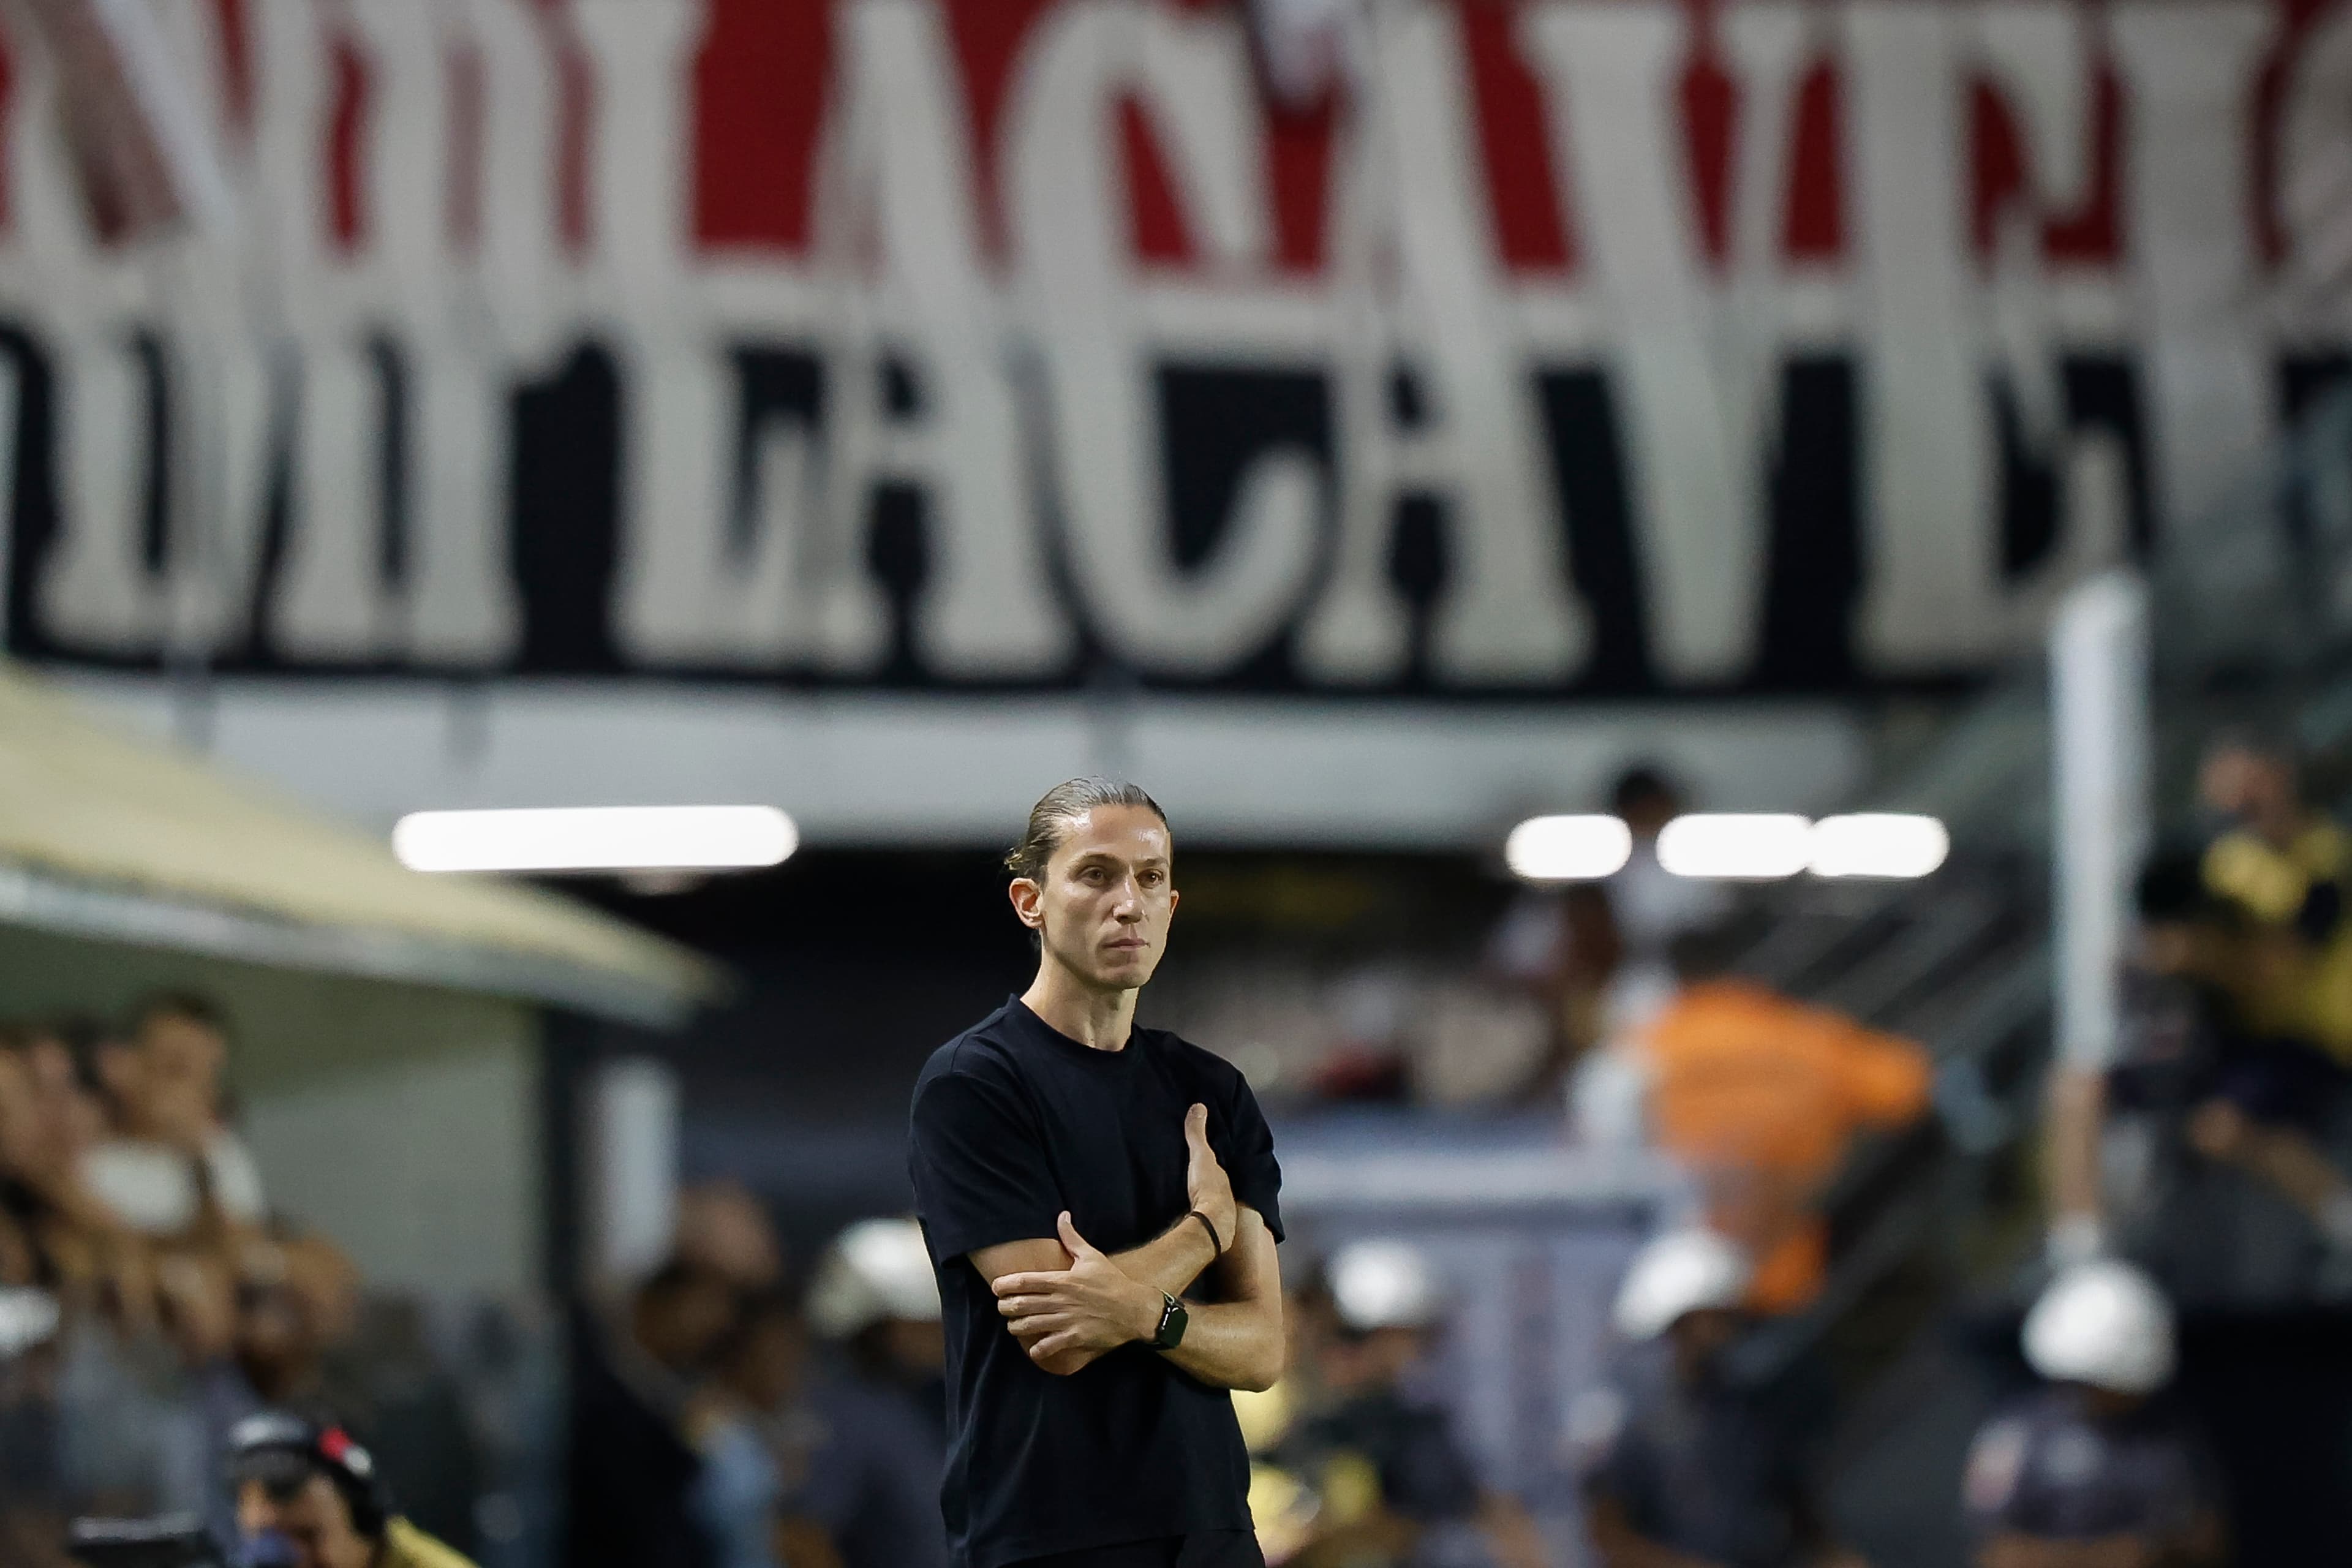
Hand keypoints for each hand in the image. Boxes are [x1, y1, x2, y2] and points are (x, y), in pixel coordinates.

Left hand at [993, 1213, 1162, 1374]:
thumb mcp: (1092, 1256)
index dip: (1004, 1285)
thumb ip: (1072, 1238)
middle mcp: (1061, 1300)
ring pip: (1029, 1326)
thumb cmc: (1112, 1282)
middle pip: (1021, 1305)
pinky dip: (1037, 1349)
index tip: (996, 1287)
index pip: (1024, 1281)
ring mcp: (1067, 1320)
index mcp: (1062, 1280)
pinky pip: (1049, 1346)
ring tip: (1013, 1326)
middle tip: (1002, 1308)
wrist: (1135, 1308)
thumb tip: (1062, 1215)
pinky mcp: (1075, 1337)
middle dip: (1005, 1308)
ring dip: (1016, 1327)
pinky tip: (1034, 1349)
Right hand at [1184, 1103, 1236, 1254]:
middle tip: (1191, 1172)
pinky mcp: (1203, 1224)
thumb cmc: (1209, 1188)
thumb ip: (1197, 1134)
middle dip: (1203, 1177)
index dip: (1209, 1158)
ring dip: (1198, 1194)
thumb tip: (1199, 1107)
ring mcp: (1214, 1210)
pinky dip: (1191, 1208)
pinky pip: (1196, 1212)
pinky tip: (1183, 1210)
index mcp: (1221, 1176)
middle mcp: (1222, 1192)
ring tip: (1185, 1191)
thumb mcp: (1201, 1156)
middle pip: (1212, 1181)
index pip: (1215, 1164)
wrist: (1211, 1223)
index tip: (1202, 1154)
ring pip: (1206, 1198)